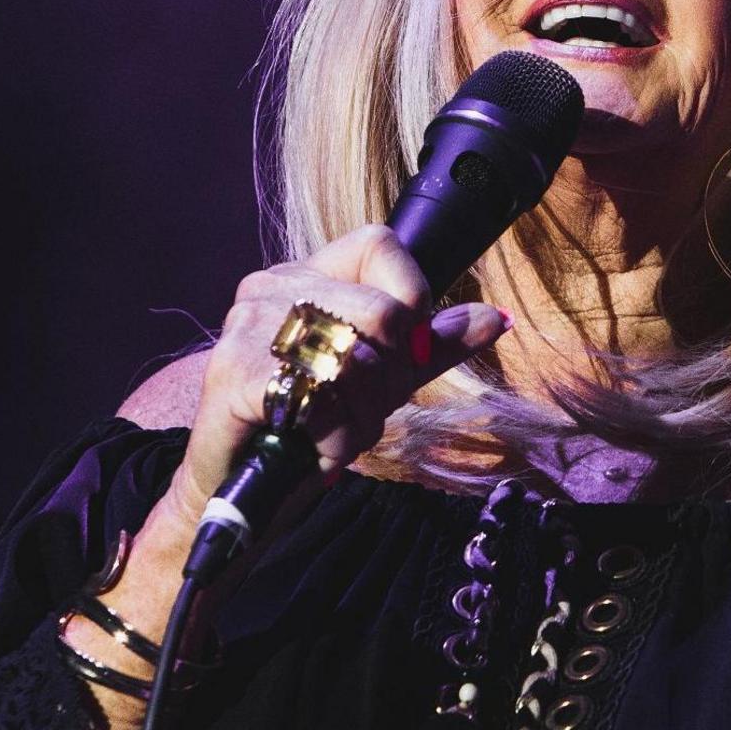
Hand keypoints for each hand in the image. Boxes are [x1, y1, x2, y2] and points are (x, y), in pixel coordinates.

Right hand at [159, 223, 509, 532]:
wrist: (234, 487)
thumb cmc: (308, 426)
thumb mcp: (380, 381)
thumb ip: (432, 346)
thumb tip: (497, 318)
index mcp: (308, 275)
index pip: (381, 243)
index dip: (412, 298)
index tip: (401, 352)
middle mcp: (273, 287)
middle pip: (383, 312)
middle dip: (391, 380)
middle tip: (361, 411)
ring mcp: (248, 326)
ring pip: (357, 359)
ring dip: (363, 416)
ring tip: (336, 433)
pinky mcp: (233, 373)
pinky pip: (322, 402)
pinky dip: (337, 441)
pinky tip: (317, 450)